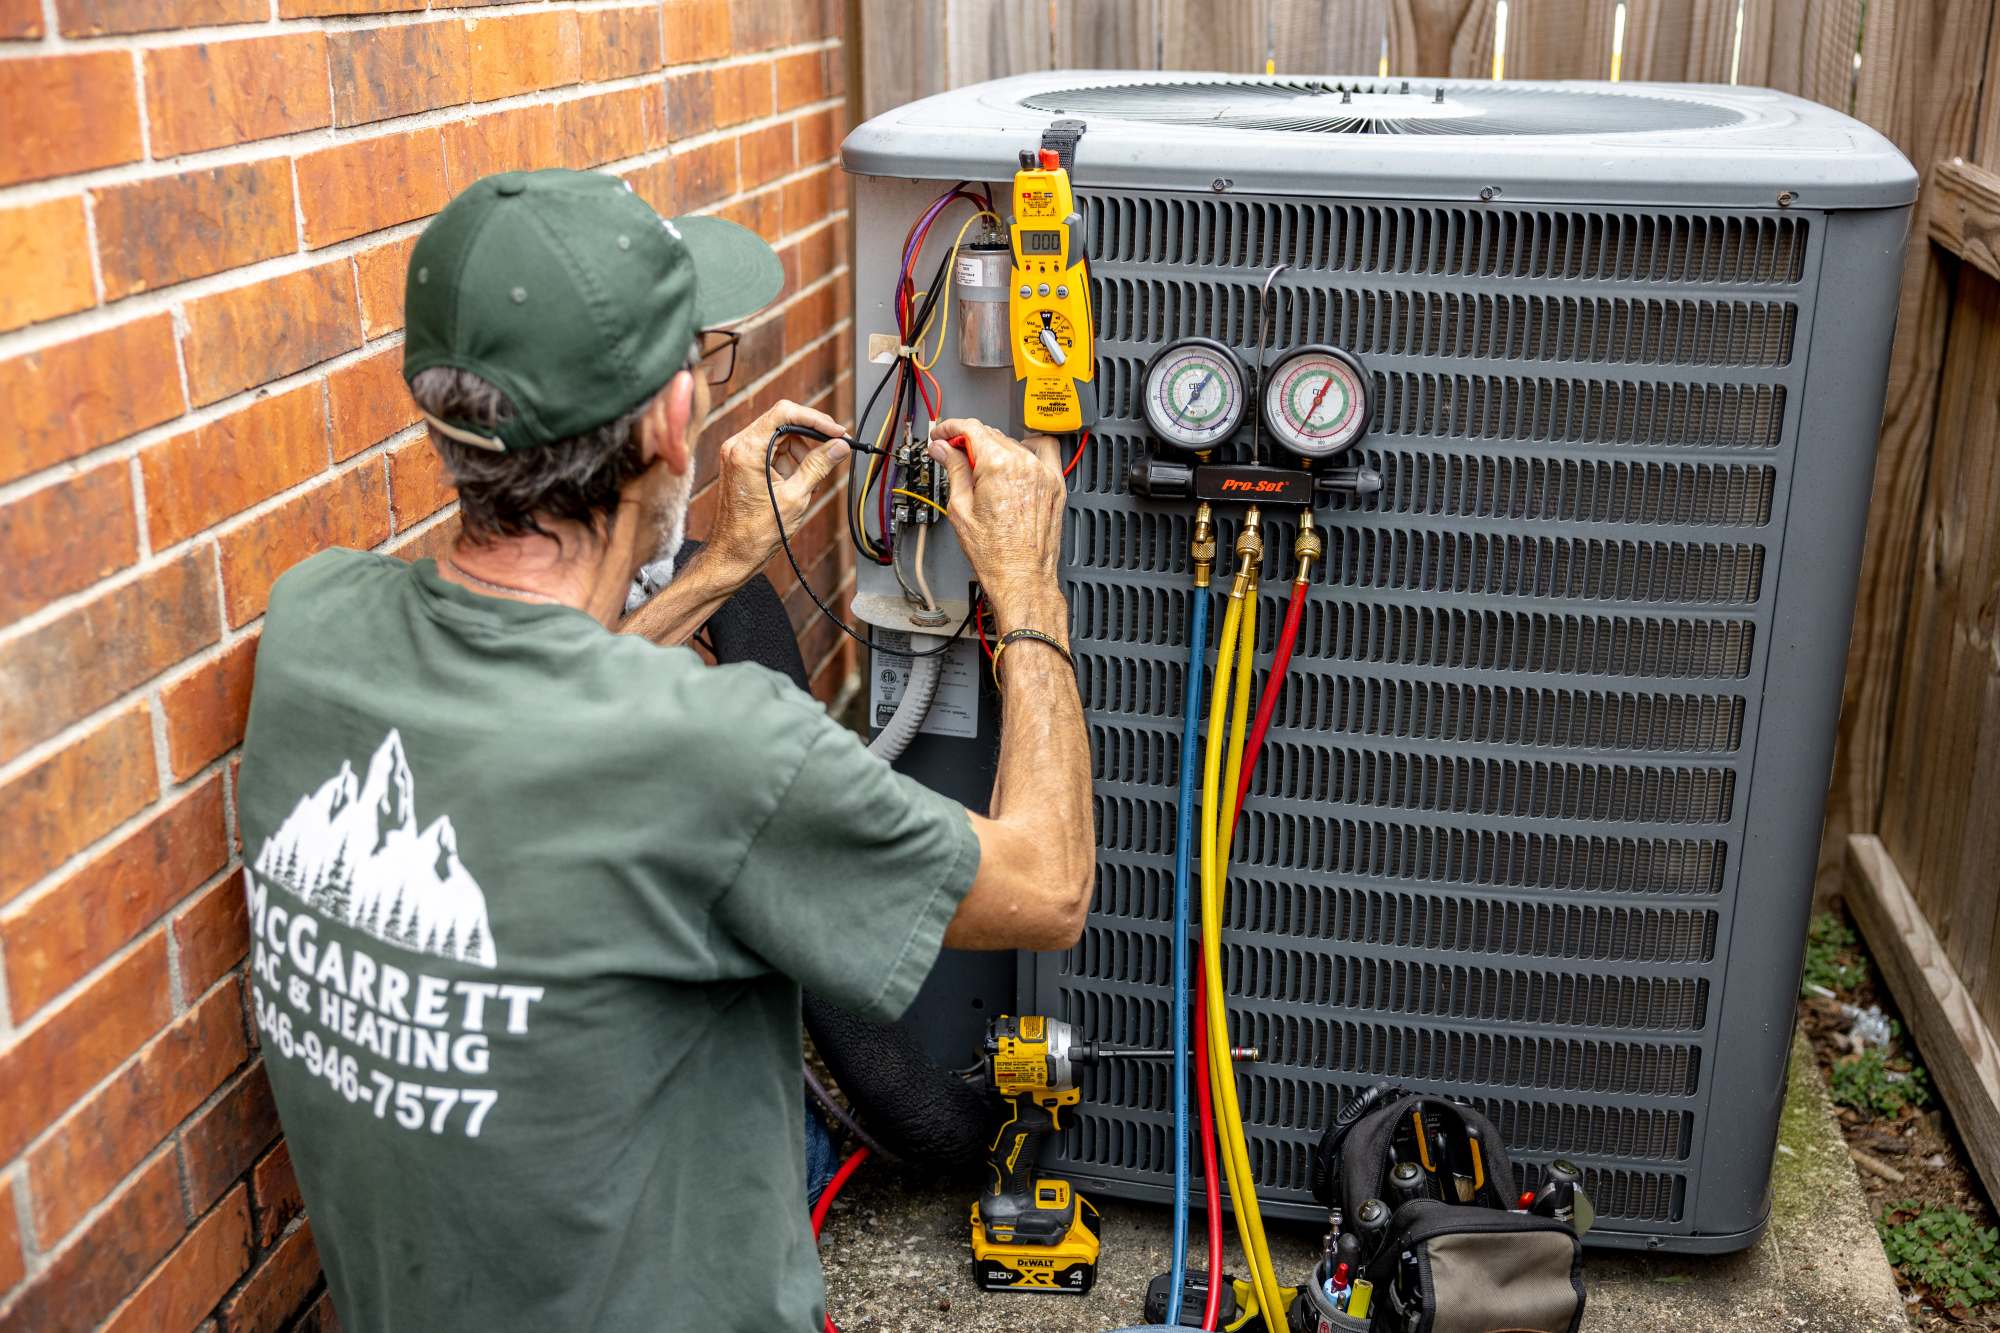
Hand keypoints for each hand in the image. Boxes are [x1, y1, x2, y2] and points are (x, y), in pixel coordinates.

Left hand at [703, 399, 850, 580]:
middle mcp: (738, 445)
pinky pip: (772, 450)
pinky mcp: (742, 463)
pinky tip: (798, 483)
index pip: (785, 412)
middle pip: (783, 421)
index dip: (815, 419)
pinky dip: (789, 461)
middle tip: (834, 450)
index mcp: (747, 450)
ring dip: (801, 452)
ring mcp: (738, 453)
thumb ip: (819, 466)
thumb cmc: (756, 532)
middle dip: (811, 437)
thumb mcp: (796, 496)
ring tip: (810, 480)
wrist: (733, 553)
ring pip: (780, 436)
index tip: (837, 431)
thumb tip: (840, 445)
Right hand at [927, 418, 1065, 628]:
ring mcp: (1044, 474)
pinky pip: (1044, 453)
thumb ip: (954, 470)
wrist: (1021, 577)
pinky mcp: (1056, 485)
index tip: (943, 435)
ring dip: (996, 447)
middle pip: (992, 434)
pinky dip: (1028, 450)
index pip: (972, 428)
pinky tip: (1016, 461)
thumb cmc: (994, 553)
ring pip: (1015, 442)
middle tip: (954, 455)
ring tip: (982, 467)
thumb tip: (944, 450)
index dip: (951, 428)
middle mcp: (1025, 464)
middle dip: (969, 441)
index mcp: (999, 465)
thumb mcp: (960, 508)